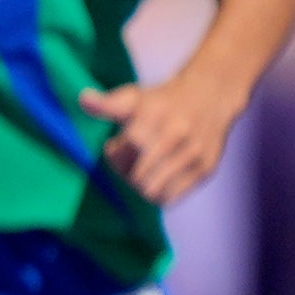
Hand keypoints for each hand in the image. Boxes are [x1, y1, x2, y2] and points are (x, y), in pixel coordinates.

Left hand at [80, 66, 247, 202]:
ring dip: (141, 186)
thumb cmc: (161, 102)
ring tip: (144, 171)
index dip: (115, 154)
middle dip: (126, 172)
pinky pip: (170, 198)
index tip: (115, 146)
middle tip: (130, 161)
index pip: (126, 149)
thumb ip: (107, 104)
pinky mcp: (206, 169)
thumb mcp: (133, 97)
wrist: (210, 96)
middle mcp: (176, 135)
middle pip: (137, 176)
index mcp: (155, 117)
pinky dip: (159, 194)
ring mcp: (194, 153)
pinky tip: (159, 177)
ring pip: (152, 191)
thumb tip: (83, 99)